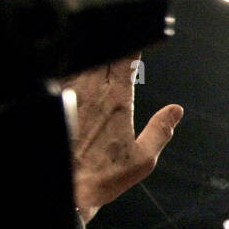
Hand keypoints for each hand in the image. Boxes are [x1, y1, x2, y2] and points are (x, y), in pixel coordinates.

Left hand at [61, 54, 182, 223]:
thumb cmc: (102, 177)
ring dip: (90, 54)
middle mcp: (93, 92)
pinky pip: (62, 74)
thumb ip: (160, 130)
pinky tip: (70, 68)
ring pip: (81, 61)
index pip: (126, 60)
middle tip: (116, 40)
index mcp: (118, 100)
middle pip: (103, 54)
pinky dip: (69, 66)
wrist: (63, 188)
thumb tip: (175, 111)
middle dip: (111, 45)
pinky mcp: (53, 102)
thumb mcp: (142, 159)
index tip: (136, 41)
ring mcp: (70, 94)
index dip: (132, 47)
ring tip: (95, 49)